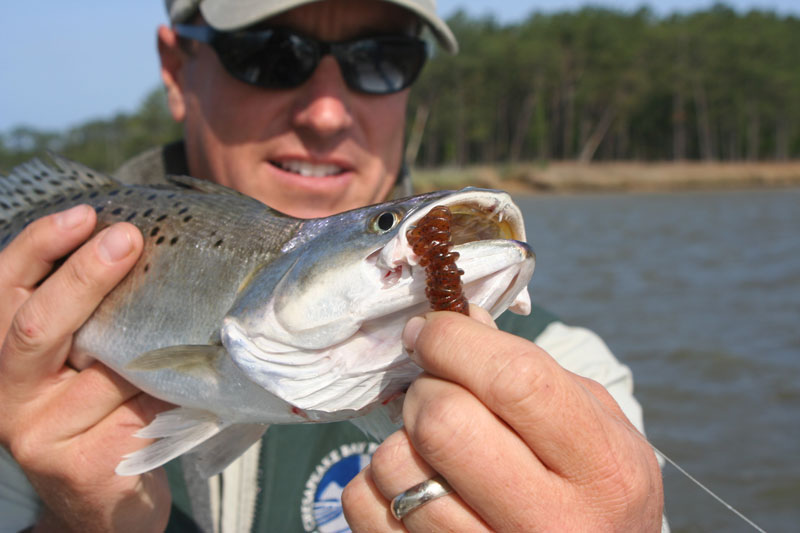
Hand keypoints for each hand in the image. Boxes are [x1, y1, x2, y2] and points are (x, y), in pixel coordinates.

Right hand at [0, 205, 171, 531]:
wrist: (106, 500)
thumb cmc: (103, 409)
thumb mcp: (89, 356)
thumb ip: (97, 314)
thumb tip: (144, 244)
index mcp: (6, 351)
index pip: (6, 286)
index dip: (38, 245)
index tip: (84, 214)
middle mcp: (8, 390)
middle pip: (38, 325)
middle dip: (85, 277)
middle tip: (128, 239)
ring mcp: (37, 431)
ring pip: (108, 368)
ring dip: (155, 346)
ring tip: (193, 323)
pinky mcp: (76, 463)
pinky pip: (140, 408)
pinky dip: (172, 390)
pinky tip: (192, 384)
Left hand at [343, 306, 662, 531]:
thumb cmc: (594, 494)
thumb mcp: (595, 430)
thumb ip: (537, 373)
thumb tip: (463, 322)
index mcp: (601, 469)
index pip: (513, 380)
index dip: (454, 340)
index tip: (430, 330)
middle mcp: (550, 522)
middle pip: (443, 421)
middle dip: (426, 386)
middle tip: (436, 389)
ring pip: (395, 466)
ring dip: (401, 438)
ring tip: (431, 447)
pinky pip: (366, 507)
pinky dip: (374, 481)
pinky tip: (412, 481)